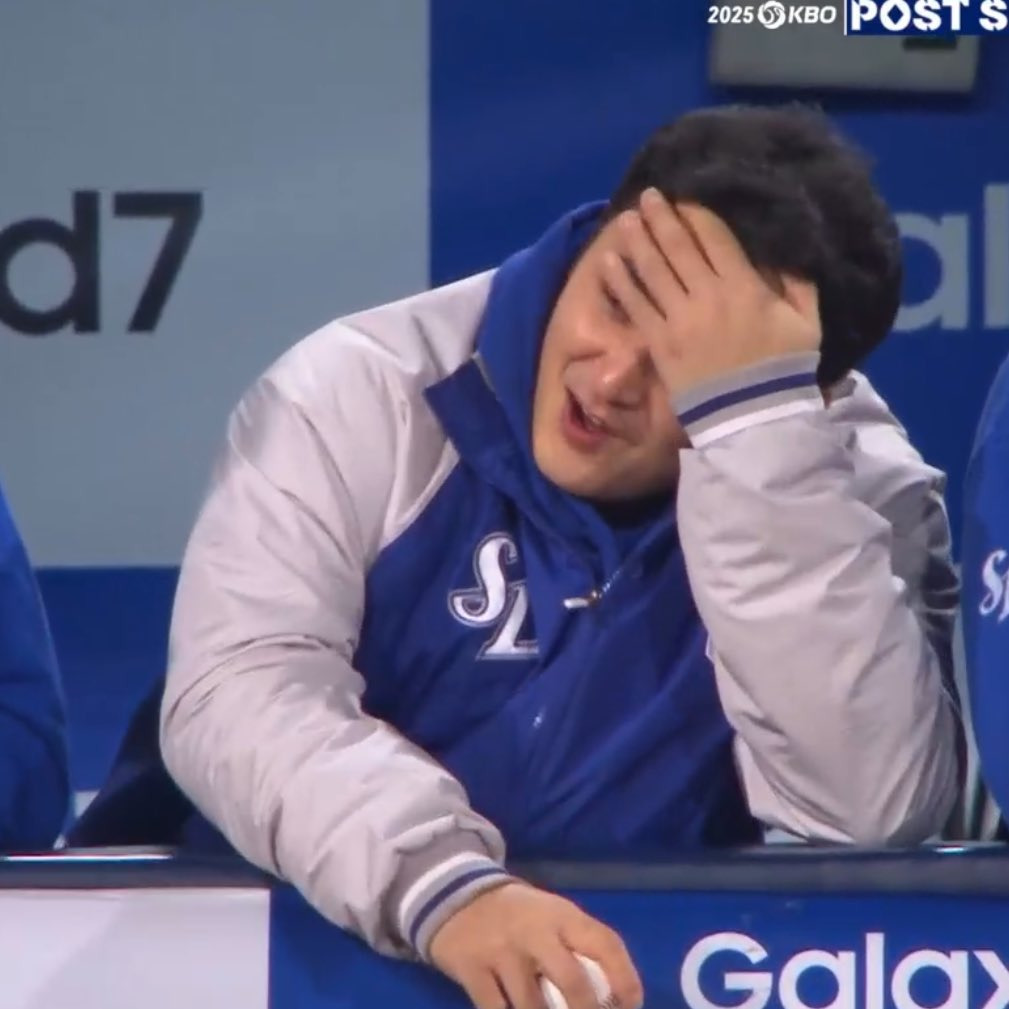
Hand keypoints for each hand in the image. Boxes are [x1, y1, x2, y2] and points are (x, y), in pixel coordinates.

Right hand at [428, 881, 642, 1008]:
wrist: (456, 895)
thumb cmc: (520, 915)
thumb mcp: (552, 916)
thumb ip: (579, 946)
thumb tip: (615, 997)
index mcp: (561, 915)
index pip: (605, 943)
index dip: (626, 978)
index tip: (631, 1005)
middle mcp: (534, 931)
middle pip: (572, 982)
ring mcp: (501, 952)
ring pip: (533, 1007)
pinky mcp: (472, 970)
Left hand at [602, 187, 820, 401]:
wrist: (752, 418)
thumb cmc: (783, 370)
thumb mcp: (806, 321)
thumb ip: (797, 281)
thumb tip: (783, 248)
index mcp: (744, 286)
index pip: (715, 237)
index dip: (696, 213)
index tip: (684, 197)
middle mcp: (706, 295)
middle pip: (678, 247)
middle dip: (661, 218)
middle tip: (648, 197)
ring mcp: (678, 319)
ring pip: (652, 270)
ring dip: (637, 241)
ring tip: (624, 219)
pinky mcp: (658, 344)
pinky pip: (635, 306)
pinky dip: (621, 282)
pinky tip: (608, 262)